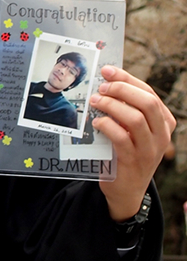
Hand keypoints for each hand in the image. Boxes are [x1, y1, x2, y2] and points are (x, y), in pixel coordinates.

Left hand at [91, 66, 175, 220]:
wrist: (126, 189)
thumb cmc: (126, 152)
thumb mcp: (133, 130)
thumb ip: (127, 110)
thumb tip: (107, 82)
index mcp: (164, 123)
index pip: (149, 93)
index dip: (127, 79)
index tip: (107, 71)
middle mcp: (162, 135)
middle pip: (146, 102)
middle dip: (121, 90)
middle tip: (101, 87)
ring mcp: (149, 149)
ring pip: (135, 118)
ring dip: (111, 106)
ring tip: (95, 102)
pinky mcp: (133, 161)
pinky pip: (121, 137)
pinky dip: (107, 125)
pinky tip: (96, 122)